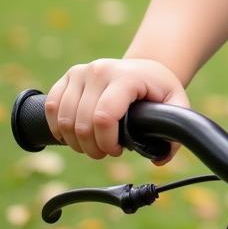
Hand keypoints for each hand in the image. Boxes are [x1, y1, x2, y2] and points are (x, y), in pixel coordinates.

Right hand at [45, 58, 189, 162]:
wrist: (145, 69)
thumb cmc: (158, 90)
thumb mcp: (176, 104)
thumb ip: (176, 130)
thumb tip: (159, 159)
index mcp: (126, 76)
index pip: (103, 117)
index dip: (107, 143)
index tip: (118, 150)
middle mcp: (100, 70)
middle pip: (82, 123)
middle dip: (92, 148)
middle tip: (106, 151)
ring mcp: (82, 71)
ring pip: (63, 119)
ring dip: (75, 141)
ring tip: (92, 144)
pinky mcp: (68, 77)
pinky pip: (51, 107)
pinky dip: (57, 127)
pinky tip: (72, 135)